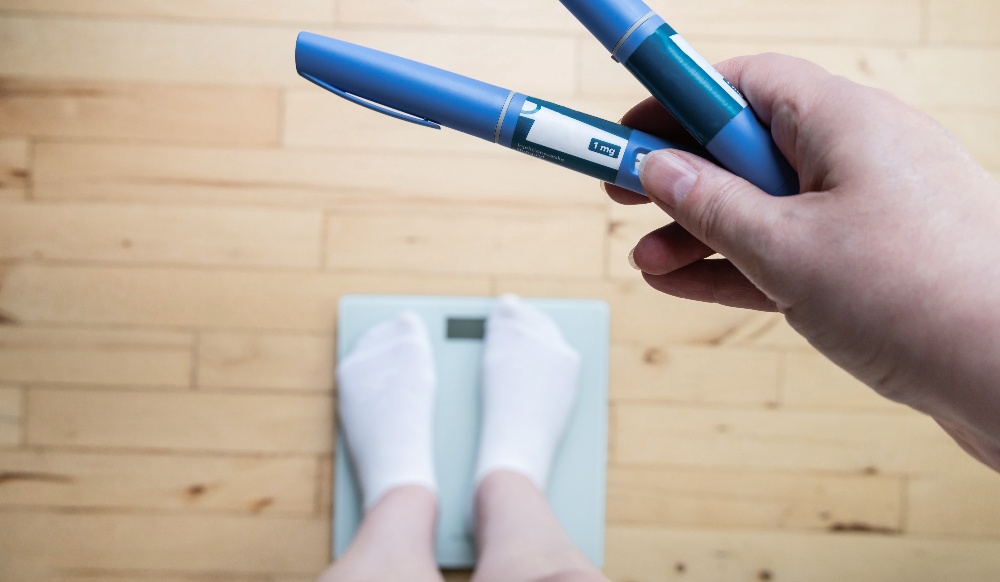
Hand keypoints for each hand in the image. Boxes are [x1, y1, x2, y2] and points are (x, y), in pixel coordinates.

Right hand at [608, 53, 999, 470]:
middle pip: (747, 147)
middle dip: (681, 176)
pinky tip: (685, 281)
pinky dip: (739, 263)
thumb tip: (658, 168)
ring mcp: (868, 212)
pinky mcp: (872, 263)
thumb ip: (711, 205)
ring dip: (701, 230)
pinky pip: (790, 249)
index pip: (743, 85)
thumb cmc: (918, 296)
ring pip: (765, 205)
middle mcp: (859, 155)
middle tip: (623, 195)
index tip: (626, 131)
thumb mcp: (785, 248)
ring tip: (647, 260)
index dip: (675, 103)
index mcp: (843, 121)